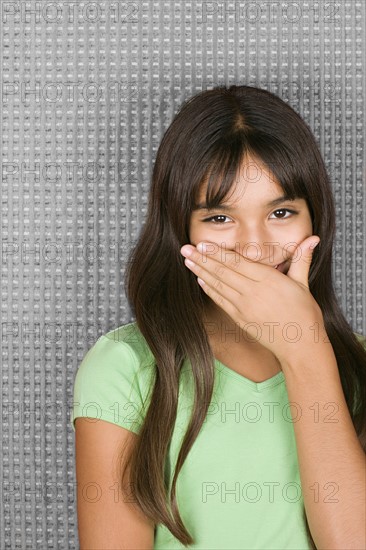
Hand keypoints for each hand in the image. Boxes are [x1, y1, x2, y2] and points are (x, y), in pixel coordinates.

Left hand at [180, 236, 324, 364]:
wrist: (300, 347)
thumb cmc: (304, 315)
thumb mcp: (303, 284)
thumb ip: (301, 259)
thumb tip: (312, 238)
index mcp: (268, 280)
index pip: (237, 262)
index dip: (217, 252)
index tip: (202, 244)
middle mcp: (252, 292)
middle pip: (222, 272)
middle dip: (202, 259)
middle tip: (185, 248)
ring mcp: (244, 307)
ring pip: (218, 285)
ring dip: (201, 272)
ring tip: (187, 261)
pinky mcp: (240, 319)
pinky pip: (221, 301)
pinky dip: (209, 290)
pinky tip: (199, 280)